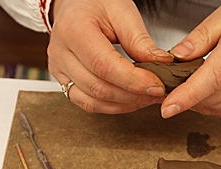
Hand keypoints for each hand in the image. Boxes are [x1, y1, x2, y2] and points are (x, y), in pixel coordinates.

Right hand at [48, 0, 173, 113]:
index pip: (104, 65)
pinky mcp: (64, 82)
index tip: (157, 85)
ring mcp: (59, 70)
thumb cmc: (96, 4)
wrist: (75, 6)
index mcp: (73, 29)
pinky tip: (130, 100)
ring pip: (93, 101)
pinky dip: (112, 107)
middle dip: (133, 95)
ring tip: (148, 97)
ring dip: (125, 104)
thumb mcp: (122, 12)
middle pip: (98, 87)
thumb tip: (161, 64)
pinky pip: (88, 104)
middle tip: (158, 92)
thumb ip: (140, 41)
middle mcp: (61, 52)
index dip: (133, 80)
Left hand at [162, 0, 220, 117]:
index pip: (213, 77)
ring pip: (215, 108)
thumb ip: (201, 36)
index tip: (168, 106)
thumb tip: (176, 56)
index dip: (188, 95)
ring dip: (195, 102)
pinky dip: (208, 104)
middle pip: (210, 97)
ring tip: (184, 86)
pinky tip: (203, 91)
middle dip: (183, 97)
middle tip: (166, 86)